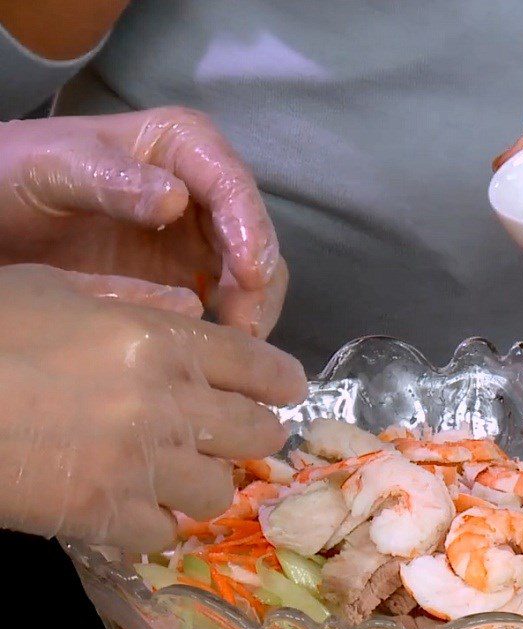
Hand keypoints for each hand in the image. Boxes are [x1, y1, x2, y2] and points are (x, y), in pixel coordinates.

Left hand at [0, 108, 285, 334]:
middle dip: (259, 281)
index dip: (250, 230)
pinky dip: (230, 325)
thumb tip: (177, 201)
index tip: (251, 276)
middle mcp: (203, 189)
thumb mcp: (54, 168)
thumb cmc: (19, 175)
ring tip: (238, 345)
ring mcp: (200, 235)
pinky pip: (225, 301)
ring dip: (252, 308)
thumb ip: (111, 180)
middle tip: (248, 328)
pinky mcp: (189, 275)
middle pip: (253, 235)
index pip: (233, 186)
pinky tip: (222, 348)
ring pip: (249, 273)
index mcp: (183, 146)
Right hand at [0, 264, 306, 550]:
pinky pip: (166, 534)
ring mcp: (143, 466)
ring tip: (173, 471)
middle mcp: (170, 404)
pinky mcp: (107, 518)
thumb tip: (195, 310)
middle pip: (261, 435)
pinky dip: (156, 523)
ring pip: (222, 491)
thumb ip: (135, 299)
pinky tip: (131, 506)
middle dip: (253, 434)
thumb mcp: (56, 289)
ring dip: (204, 481)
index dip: (284, 383)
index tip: (282, 391)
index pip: (266, 368)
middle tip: (226, 432)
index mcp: (165, 341)